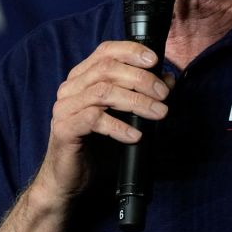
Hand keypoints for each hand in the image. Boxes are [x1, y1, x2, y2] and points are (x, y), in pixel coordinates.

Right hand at [33, 41, 170, 200]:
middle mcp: (70, 88)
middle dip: (141, 78)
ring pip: (103, 92)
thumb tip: (168, 79)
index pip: (106, 51)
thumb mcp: (124, 116)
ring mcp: (64, 108)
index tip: (155, 60)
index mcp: (82, 78)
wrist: (69, 180)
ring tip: (158, 113)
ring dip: (136, 101)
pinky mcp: (64, 129)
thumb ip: (143, 94)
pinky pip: (94, 120)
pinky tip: (135, 135)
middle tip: (163, 94)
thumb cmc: (96, 145)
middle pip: (107, 69)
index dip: (131, 51)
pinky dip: (119, 126)